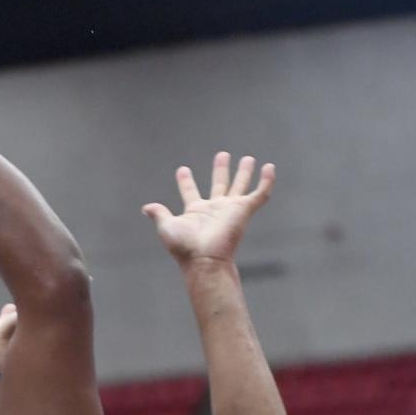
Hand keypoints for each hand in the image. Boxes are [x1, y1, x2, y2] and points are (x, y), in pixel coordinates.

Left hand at [143, 152, 274, 267]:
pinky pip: (260, 194)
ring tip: (247, 158)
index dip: (185, 182)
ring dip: (244, 173)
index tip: (182, 170)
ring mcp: (230, 209)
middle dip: (220, 170)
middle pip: (219, 185)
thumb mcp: (167, 227)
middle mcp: (214, 209)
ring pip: (240, 186)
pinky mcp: (244, 211)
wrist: (205, 259)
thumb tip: (146, 208)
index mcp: (196, 212)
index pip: (190, 192)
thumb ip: (160, 214)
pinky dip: (266, 181)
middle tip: (222, 155)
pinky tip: (269, 168)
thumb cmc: (185, 247)